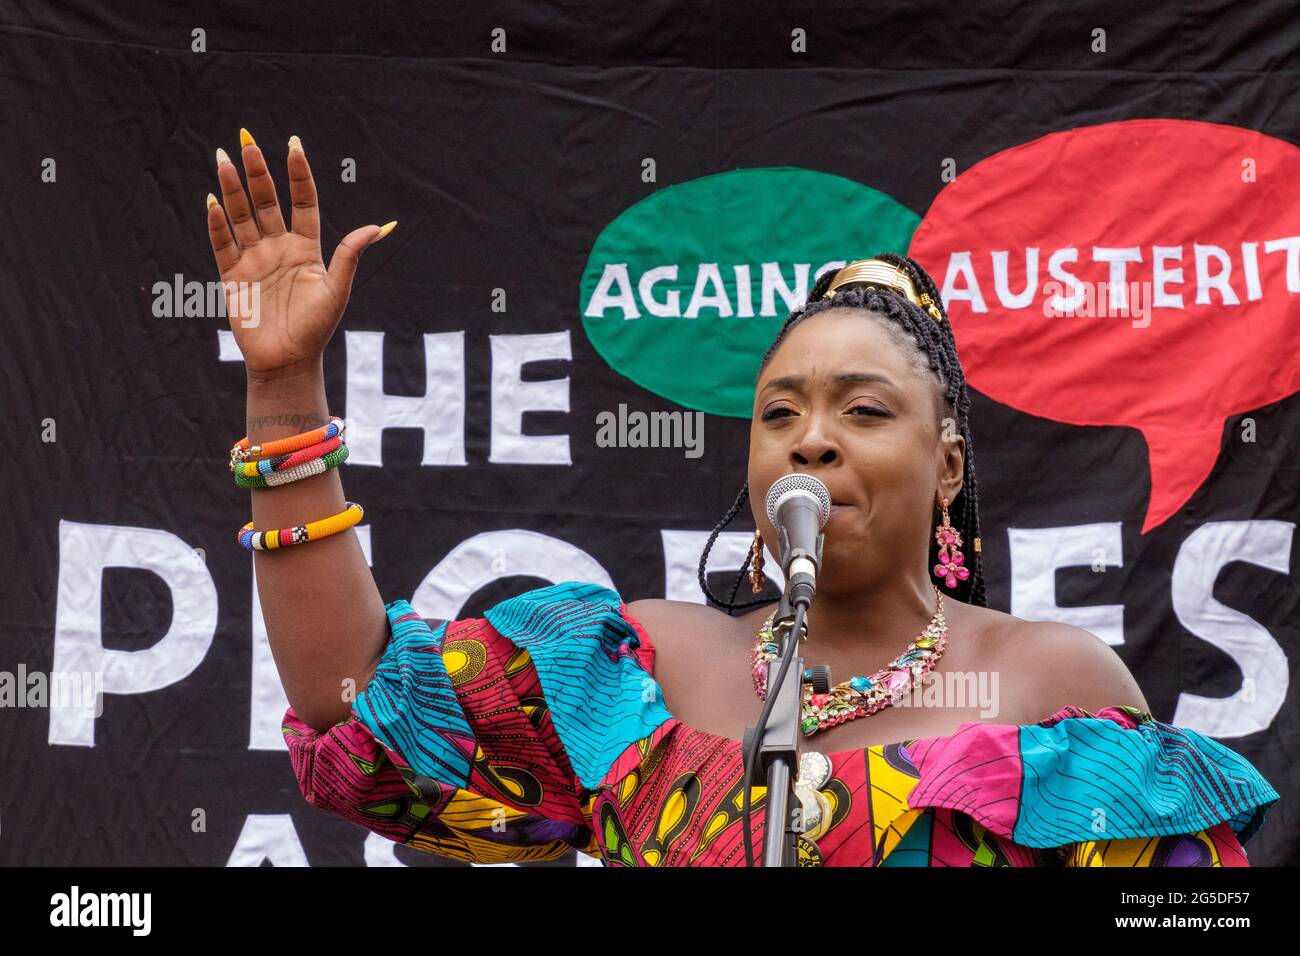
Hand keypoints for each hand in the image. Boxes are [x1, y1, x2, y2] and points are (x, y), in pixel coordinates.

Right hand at [204, 128, 394, 381]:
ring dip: (232, 189)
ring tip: (223, 159)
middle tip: (245, 141)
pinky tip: (212, 200)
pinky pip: (222, 244)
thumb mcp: (337, 290)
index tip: (293, 144)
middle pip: (266, 202)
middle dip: (257, 173)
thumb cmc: (316, 329)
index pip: (302, 202)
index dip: (298, 175)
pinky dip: (217, 223)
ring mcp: (254, 260)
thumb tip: (377, 227)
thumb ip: (350, 256)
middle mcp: (279, 248)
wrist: (288, 361)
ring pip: (241, 216)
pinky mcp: (232, 276)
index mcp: (306, 248)